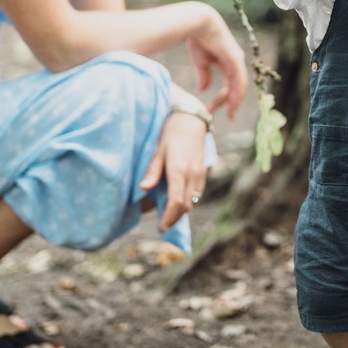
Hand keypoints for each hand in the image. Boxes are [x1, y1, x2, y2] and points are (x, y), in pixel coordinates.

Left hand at [140, 104, 209, 231]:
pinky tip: (179, 201)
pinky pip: (198, 192)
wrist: (191, 119)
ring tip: (170, 215)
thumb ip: (152, 171)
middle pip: (186, 205)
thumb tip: (143, 189)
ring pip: (194, 200)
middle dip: (175, 218)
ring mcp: (200, 173)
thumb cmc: (170, 133)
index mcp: (179, 170)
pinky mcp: (204, 171)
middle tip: (164, 226)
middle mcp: (192, 174)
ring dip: (182, 211)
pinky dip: (189, 201)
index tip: (161, 228)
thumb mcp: (158, 150)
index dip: (169, 218)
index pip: (176, 202)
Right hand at [187, 9, 247, 115]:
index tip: (214, 109)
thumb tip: (204, 89)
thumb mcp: (201, 61)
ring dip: (235, 101)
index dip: (224, 97)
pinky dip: (237, 93)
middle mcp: (235, 61)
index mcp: (228, 61)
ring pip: (239, 86)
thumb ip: (204, 75)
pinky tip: (233, 103)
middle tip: (227, 117)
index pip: (229, 83)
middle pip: (236, 87)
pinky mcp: (234, 58)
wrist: (198, 23)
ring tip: (231, 114)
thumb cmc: (198, 38)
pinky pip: (238, 80)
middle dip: (229, 102)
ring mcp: (237, 59)